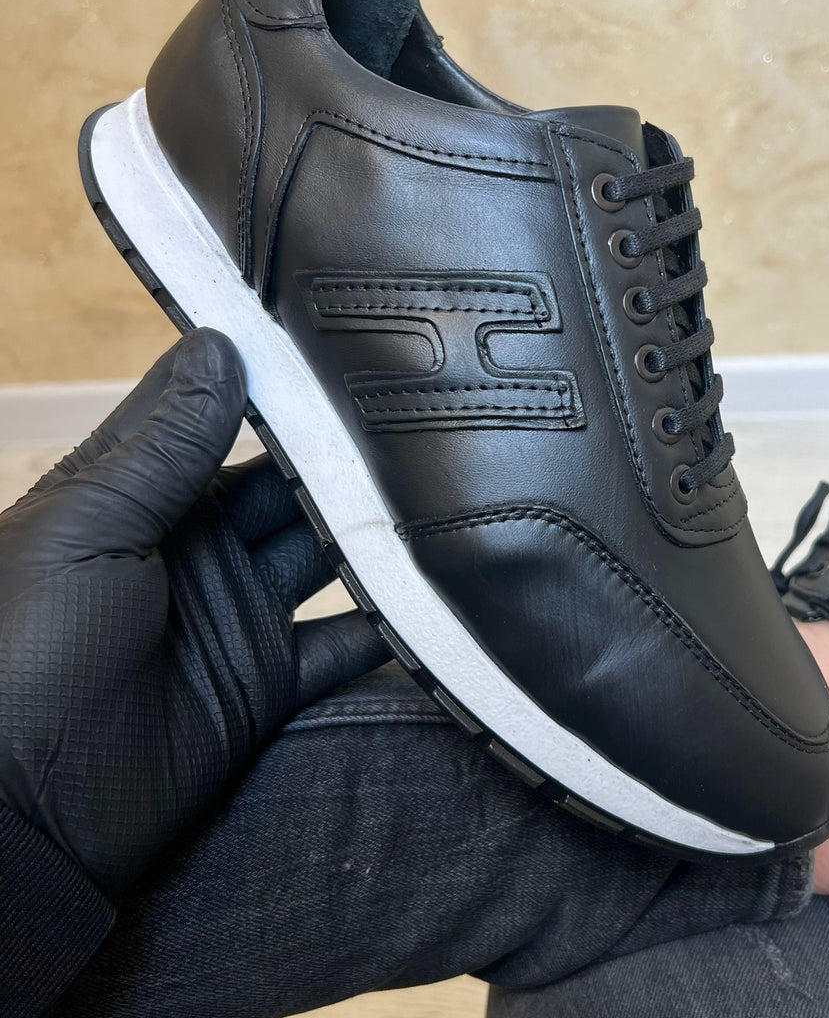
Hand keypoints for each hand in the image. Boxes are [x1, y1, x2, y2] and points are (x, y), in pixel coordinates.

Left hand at [0, 329, 387, 896]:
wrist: (19, 815)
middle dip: (347, 461)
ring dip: (377, 536)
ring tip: (455, 495)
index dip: (279, 391)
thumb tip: (220, 343)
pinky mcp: (268, 684)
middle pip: (291, 489)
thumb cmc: (22, 650)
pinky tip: (443, 597)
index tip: (353, 346)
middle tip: (431, 421)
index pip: (223, 423)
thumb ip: (164, 447)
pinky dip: (390, 628)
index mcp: (142, 498)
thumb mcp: (85, 530)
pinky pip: (344, 646)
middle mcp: (198, 547)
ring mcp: (238, 615)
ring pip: (328, 559)